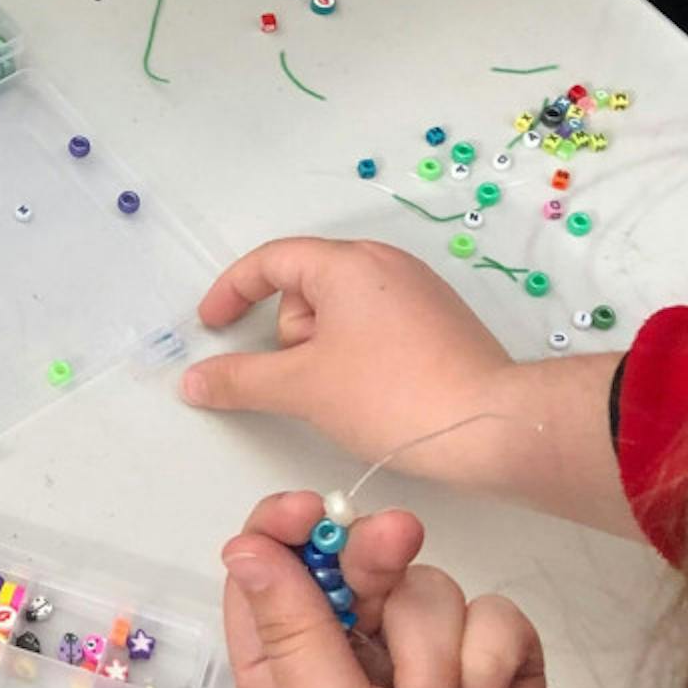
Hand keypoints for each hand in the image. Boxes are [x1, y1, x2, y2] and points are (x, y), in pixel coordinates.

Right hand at [183, 239, 516, 478]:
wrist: (492, 426)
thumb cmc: (393, 395)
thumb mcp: (302, 388)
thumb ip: (239, 379)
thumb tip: (195, 380)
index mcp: (347, 262)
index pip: (270, 261)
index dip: (232, 292)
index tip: (213, 327)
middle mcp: (384, 263)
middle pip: (305, 286)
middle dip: (290, 334)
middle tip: (304, 380)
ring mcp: (417, 290)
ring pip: (340, 310)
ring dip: (324, 348)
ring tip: (344, 394)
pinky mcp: (440, 321)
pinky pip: (375, 324)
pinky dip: (357, 352)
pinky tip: (374, 394)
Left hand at [224, 492, 576, 687]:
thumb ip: (294, 634)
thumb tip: (244, 547)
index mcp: (288, 676)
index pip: (268, 574)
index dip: (282, 529)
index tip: (303, 510)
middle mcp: (353, 662)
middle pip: (352, 564)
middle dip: (370, 552)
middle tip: (390, 544)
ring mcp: (428, 665)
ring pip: (428, 588)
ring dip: (434, 650)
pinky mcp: (497, 673)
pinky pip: (496, 617)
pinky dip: (490, 661)